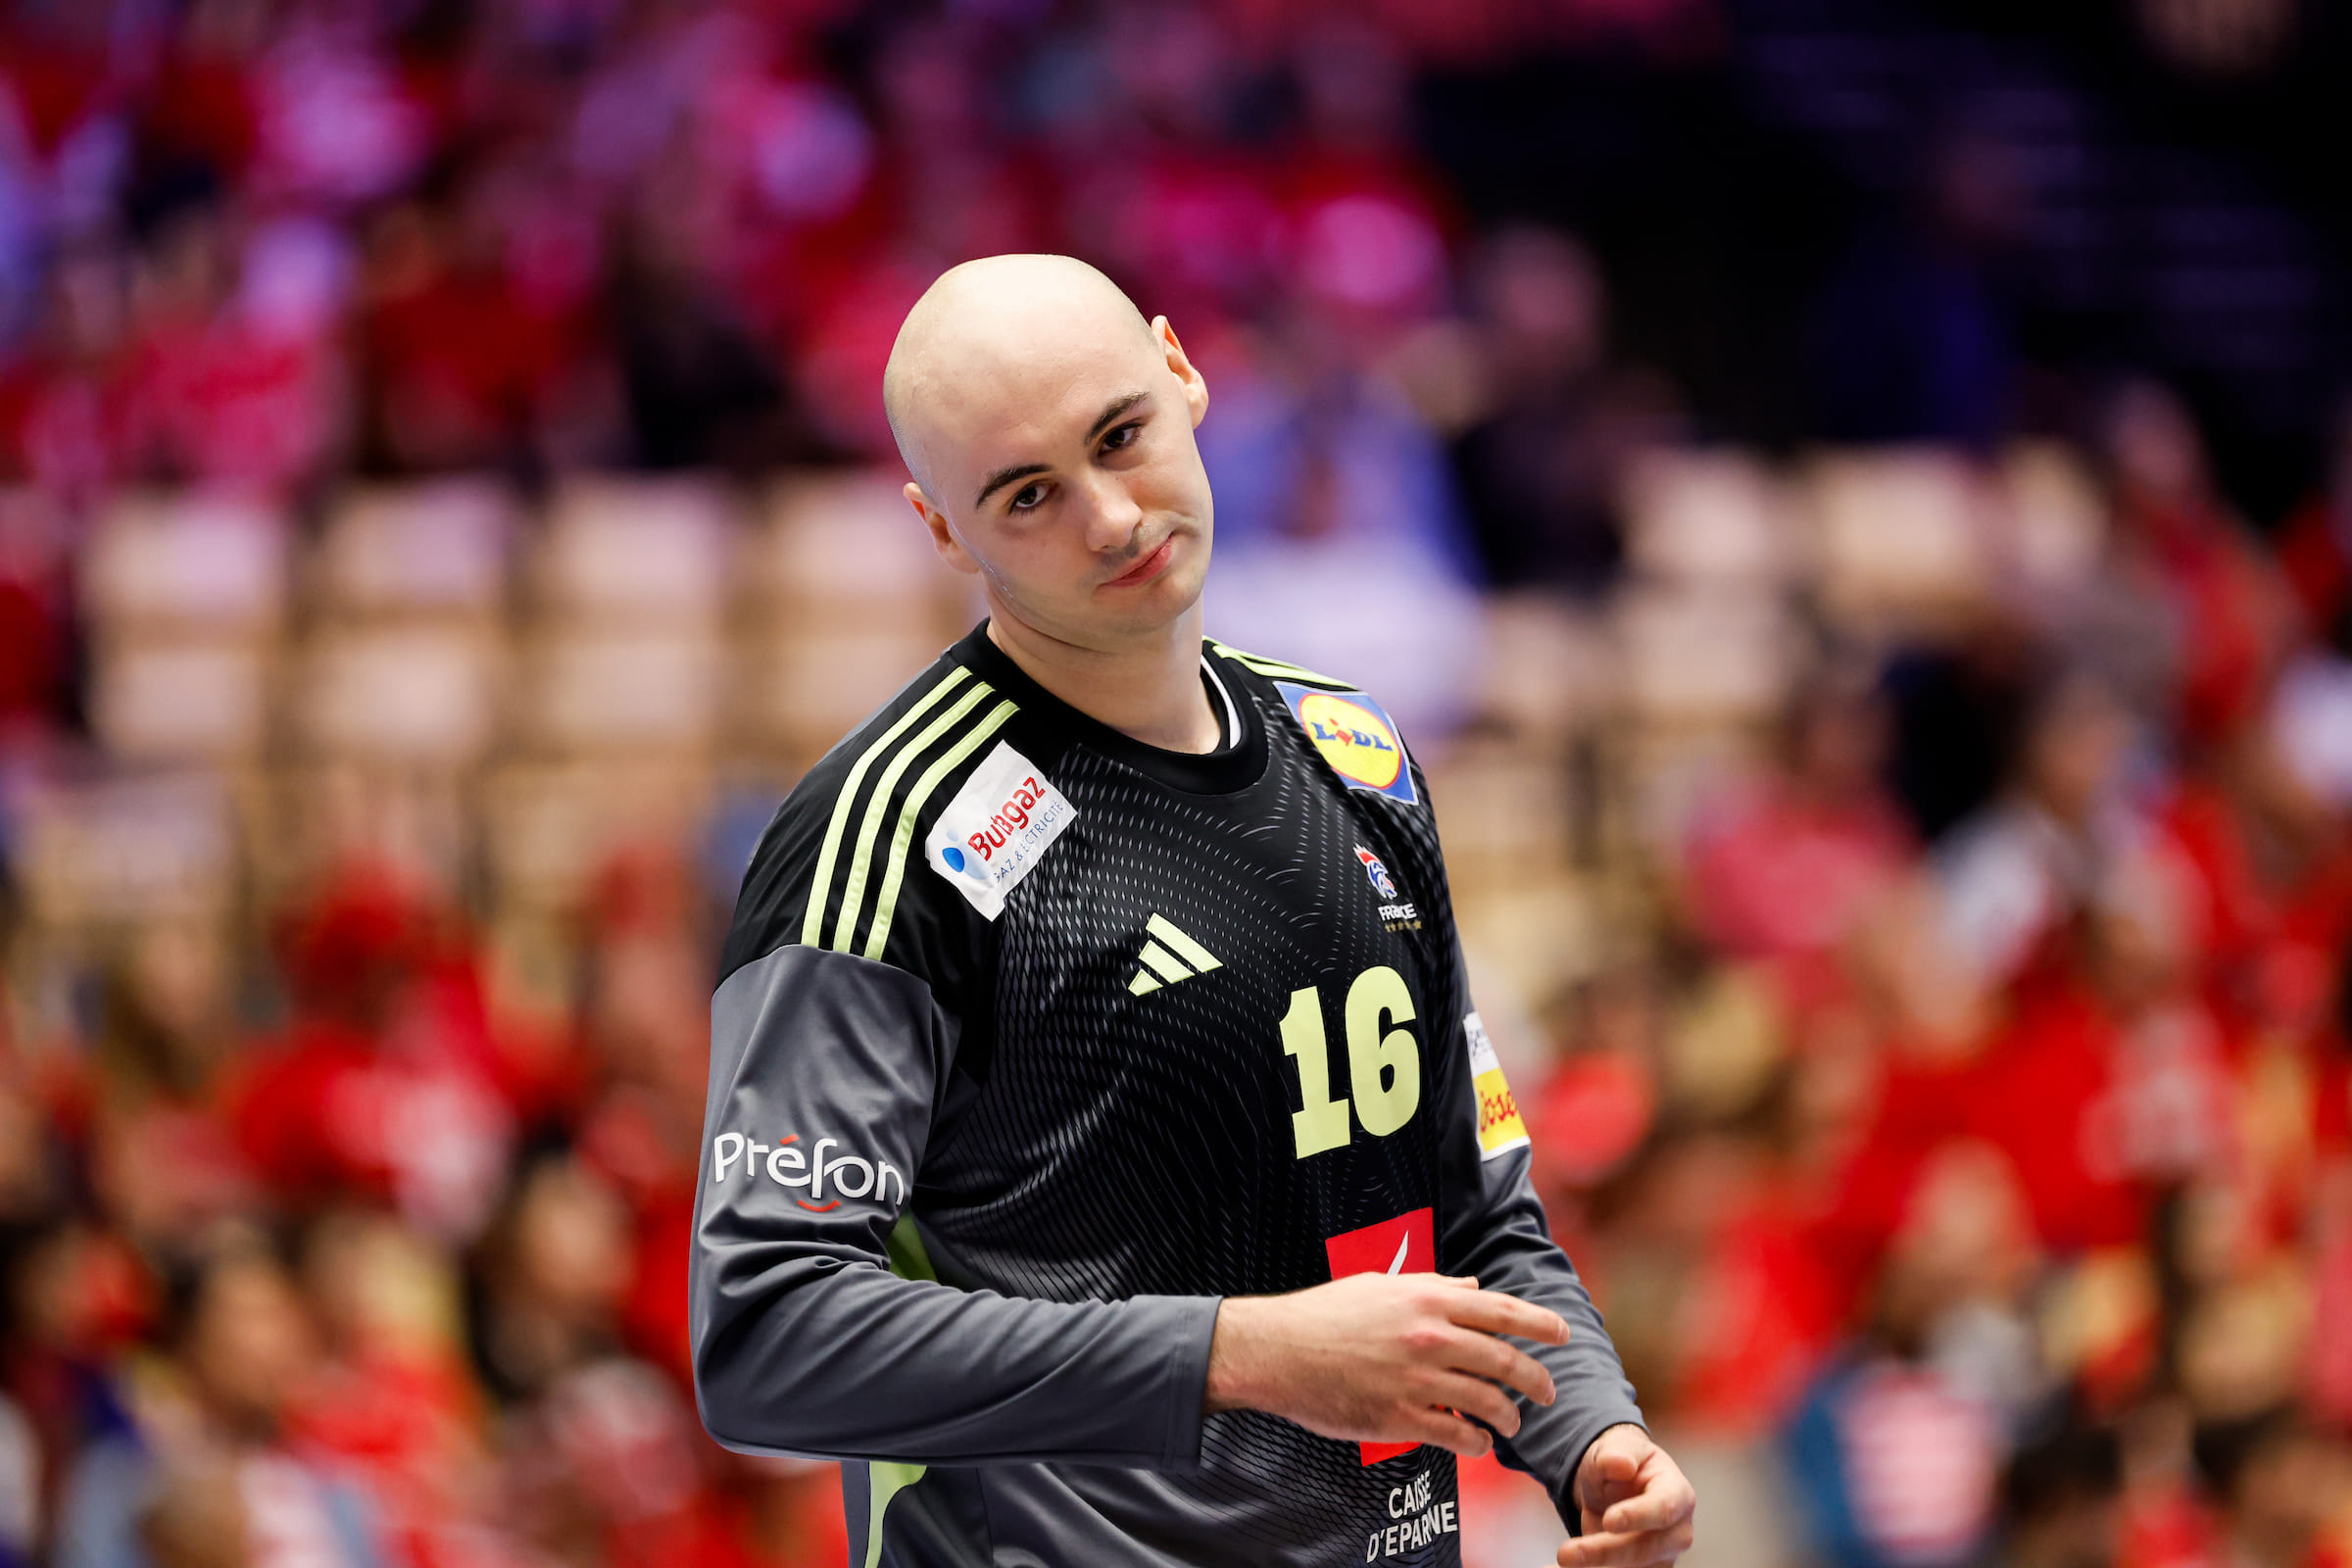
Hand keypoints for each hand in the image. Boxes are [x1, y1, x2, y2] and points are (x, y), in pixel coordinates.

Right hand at [1204, 1273, 1567, 1458]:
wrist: (1279, 1350)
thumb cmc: (1326, 1313)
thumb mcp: (1382, 1285)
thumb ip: (1434, 1286)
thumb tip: (1473, 1287)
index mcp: (1429, 1299)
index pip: (1503, 1310)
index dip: (1541, 1324)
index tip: (1563, 1335)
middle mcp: (1431, 1337)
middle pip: (1506, 1360)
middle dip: (1536, 1380)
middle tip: (1547, 1392)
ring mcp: (1418, 1378)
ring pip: (1489, 1402)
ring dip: (1509, 1416)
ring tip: (1511, 1423)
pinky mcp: (1401, 1416)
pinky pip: (1458, 1434)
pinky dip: (1477, 1442)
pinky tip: (1479, 1443)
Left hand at [1559, 1424, 1695, 1567]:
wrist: (1615, 1483)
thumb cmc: (1620, 1461)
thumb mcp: (1616, 1448)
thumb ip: (1616, 1455)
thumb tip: (1621, 1464)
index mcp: (1678, 1494)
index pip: (1665, 1509)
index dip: (1638, 1516)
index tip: (1609, 1520)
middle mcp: (1676, 1532)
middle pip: (1647, 1550)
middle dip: (1605, 1553)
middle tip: (1565, 1553)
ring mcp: (1661, 1557)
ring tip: (1561, 1563)